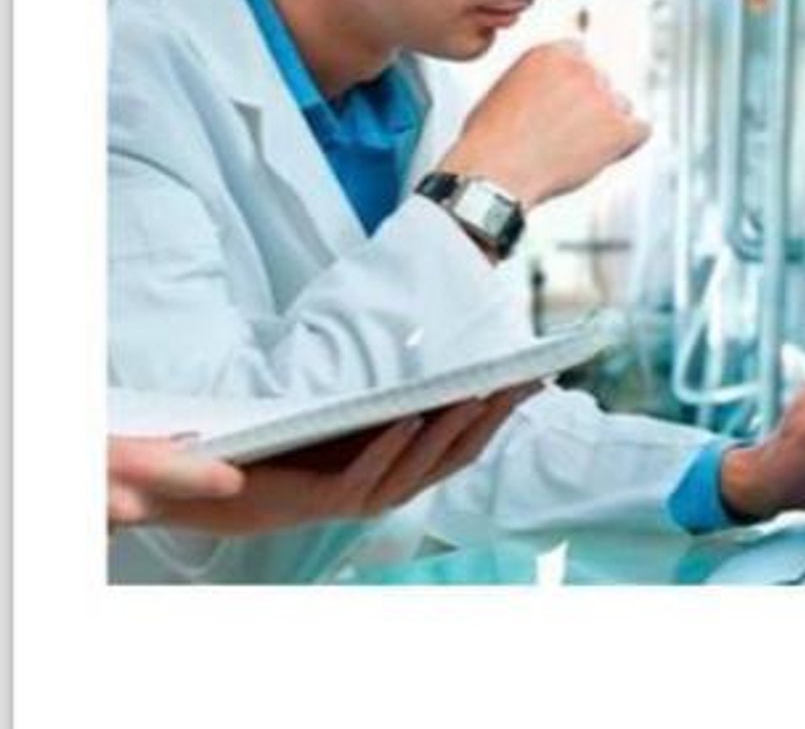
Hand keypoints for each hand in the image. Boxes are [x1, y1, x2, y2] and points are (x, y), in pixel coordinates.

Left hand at [110, 384, 537, 535]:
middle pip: (454, 456)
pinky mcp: (326, 503)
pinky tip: (410, 419)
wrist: (219, 484)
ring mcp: (360, 499)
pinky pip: (368, 476)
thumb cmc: (288, 448)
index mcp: (402, 469)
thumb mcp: (348, 416)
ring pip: (419, 468)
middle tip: (518, 382)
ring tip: (476, 396)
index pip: (465, 442)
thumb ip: (390, 398)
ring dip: (450, 433)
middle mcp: (390, 490)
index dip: (500, 413)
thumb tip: (431, 354)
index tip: (533, 378)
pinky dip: (392, 449)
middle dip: (489, 419)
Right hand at [435, 41, 647, 207]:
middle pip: (602, 82)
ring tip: (576, 150)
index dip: (574, 83)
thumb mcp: (505, 89)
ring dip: (607, 125)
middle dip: (589, 105)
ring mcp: (603, 98)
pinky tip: (606, 155)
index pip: (580, 56)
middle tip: (566, 133)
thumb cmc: (490, 141)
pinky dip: (628, 144)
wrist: (493, 174)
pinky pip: (642, 130)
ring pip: (622, 106)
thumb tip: (552, 90)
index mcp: (552, 53)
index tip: (566, 102)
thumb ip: (538, 81)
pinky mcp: (619, 129)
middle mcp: (582, 69)